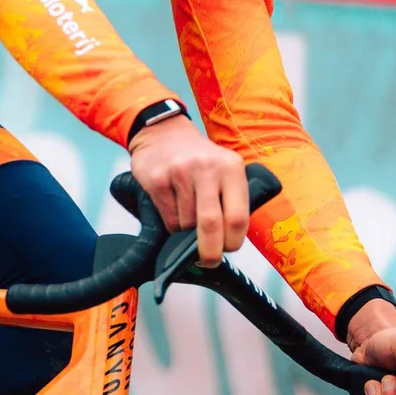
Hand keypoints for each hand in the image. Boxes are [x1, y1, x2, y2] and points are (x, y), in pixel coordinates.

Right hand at [128, 116, 247, 266]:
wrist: (162, 133)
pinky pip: (168, 218)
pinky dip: (172, 225)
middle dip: (210, 252)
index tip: (228, 249)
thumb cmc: (199, 161)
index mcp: (231, 167)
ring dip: (187, 234)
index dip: (233, 242)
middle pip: (212, 224)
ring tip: (188, 218)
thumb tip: (228, 243)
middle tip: (208, 261)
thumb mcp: (224, 169)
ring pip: (186, 224)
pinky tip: (174, 209)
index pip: (238, 217)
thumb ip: (231, 200)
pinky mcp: (157, 180)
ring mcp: (180, 173)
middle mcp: (207, 167)